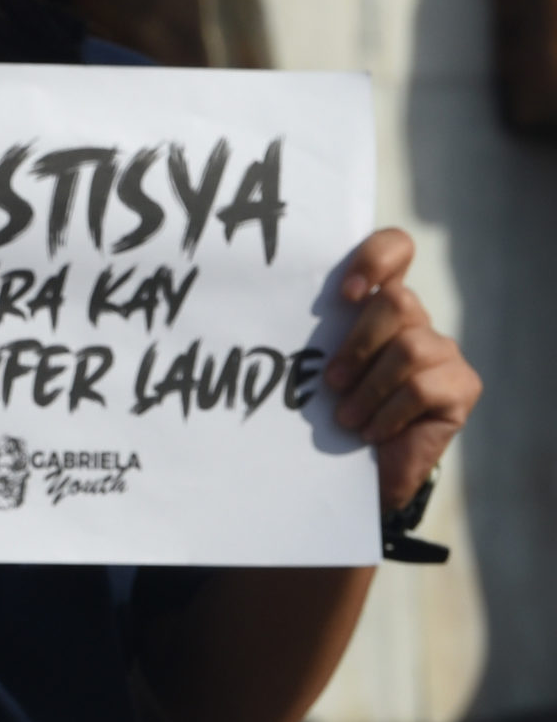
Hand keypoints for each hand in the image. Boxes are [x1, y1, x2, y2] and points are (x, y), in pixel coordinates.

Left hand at [322, 229, 480, 509]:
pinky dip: (388, 413)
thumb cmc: (332, 414)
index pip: (395, 249)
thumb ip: (312, 339)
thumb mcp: (317, 371)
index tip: (345, 294)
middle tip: (332, 383)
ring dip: (369, 388)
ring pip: (410, 347)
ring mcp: (444, 353)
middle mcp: (416, 321)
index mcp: (379, 306)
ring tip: (348, 418)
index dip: (375, 259)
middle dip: (358, 344)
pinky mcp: (461, 386)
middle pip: (397, 301)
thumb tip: (260, 314)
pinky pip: (421, 387)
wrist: (363, 473)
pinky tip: (373, 431)